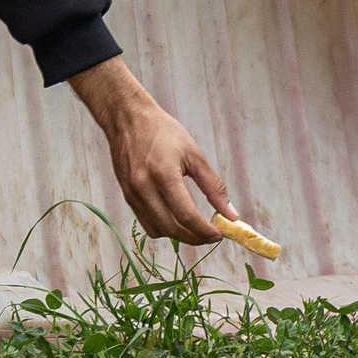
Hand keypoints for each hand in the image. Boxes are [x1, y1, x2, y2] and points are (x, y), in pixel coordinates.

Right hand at [68, 57, 234, 243]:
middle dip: (195, 238)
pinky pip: (146, 223)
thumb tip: (231, 213)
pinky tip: (176, 220)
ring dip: (179, 236)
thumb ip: (213, 186)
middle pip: (172, 229)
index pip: (186, 216)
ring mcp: (132, 195)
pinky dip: (163, 228)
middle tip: (211, 236)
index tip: (220, 234)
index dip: (205, 231)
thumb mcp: (194, 154)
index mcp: (164, 175)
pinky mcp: (126, 197)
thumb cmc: (163, 132)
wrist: (128, 119)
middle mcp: (144, 189)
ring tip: (196, 228)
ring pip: (158, 231)